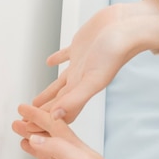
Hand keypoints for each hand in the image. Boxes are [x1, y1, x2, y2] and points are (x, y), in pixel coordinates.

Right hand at [12, 104, 158, 158]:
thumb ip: (59, 148)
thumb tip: (37, 138)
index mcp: (77, 150)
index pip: (54, 128)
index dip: (39, 117)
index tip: (24, 108)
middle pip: (50, 141)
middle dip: (33, 131)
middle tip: (18, 123)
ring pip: (50, 158)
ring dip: (36, 149)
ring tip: (23, 140)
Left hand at [33, 0, 158, 122]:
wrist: (129, 28)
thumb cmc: (116, 53)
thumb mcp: (93, 79)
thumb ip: (75, 99)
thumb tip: (56, 117)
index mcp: (84, 88)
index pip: (63, 112)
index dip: (46, 123)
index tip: (32, 131)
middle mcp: (82, 78)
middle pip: (59, 100)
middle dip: (44, 112)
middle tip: (30, 121)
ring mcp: (81, 63)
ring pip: (60, 83)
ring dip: (48, 93)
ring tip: (36, 102)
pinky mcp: (81, 47)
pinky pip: (65, 56)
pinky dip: (56, 60)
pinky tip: (50, 61)